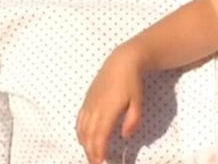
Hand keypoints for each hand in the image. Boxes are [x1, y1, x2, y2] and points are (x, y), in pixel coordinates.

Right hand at [76, 49, 145, 163]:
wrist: (121, 62)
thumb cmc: (132, 82)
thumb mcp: (138, 101)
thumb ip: (133, 120)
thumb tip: (125, 136)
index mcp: (108, 109)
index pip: (100, 134)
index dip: (98, 149)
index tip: (100, 162)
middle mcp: (95, 108)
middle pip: (89, 135)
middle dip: (90, 151)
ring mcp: (89, 104)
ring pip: (82, 128)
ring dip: (84, 144)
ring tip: (90, 155)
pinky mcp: (87, 100)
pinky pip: (79, 120)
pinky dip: (80, 132)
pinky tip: (83, 139)